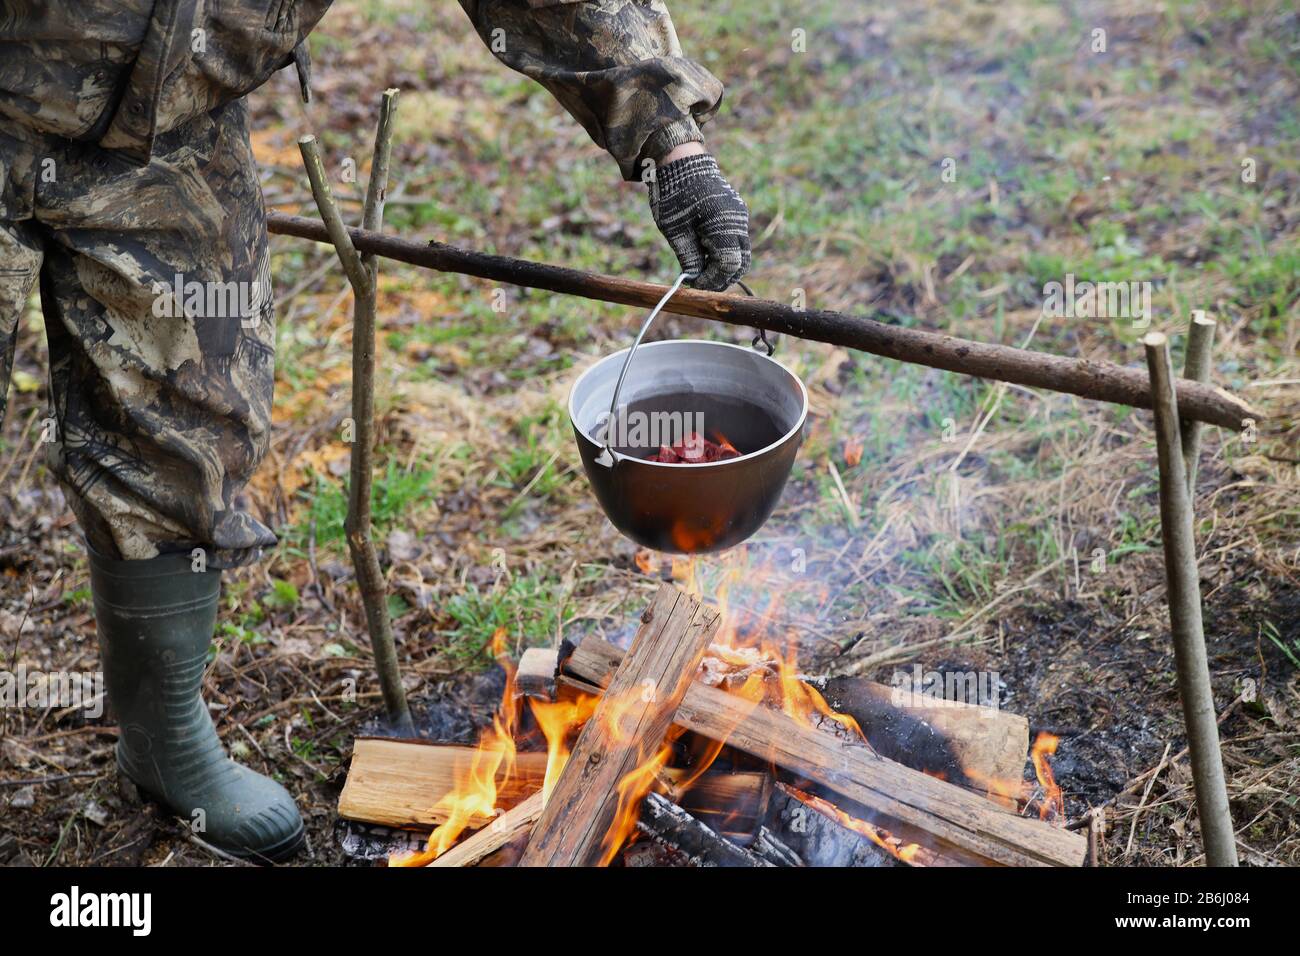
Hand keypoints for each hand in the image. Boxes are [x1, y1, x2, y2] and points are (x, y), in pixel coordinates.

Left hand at [648, 152, 751, 291]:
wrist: (680, 162)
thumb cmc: (674, 194)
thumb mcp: (675, 230)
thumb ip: (688, 257)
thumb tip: (695, 280)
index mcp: (724, 225)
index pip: (728, 265)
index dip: (712, 280)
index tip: (694, 284)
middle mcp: (738, 222)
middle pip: (741, 263)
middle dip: (721, 277)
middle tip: (700, 282)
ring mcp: (740, 217)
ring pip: (741, 253)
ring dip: (723, 265)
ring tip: (700, 268)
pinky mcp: (736, 214)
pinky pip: (736, 240)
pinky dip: (724, 252)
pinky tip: (703, 252)